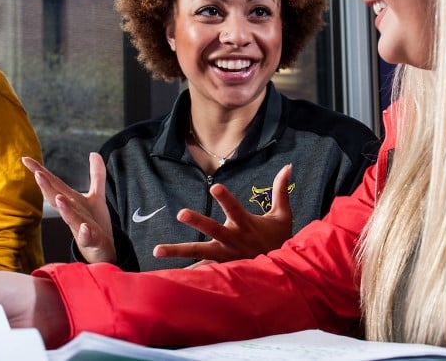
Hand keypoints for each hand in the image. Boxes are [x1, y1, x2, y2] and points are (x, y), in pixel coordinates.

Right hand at [23, 154, 116, 262]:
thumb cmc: (94, 224)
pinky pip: (87, 237)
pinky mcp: (91, 241)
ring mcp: (80, 228)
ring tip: (59, 198)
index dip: (40, 171)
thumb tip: (94, 153)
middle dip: (47, 187)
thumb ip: (96, 174)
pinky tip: (84, 228)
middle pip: (57, 199)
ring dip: (64, 208)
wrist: (102, 251)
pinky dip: (84, 233)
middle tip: (37, 174)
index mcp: (71, 201)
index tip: (26, 159)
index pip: (54, 184)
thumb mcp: (97, 196)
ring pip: (70, 218)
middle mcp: (72, 213)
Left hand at [154, 164, 293, 263]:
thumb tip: (287, 166)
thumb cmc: (279, 239)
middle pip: (213, 229)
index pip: (234, 208)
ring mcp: (225, 255)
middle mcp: (233, 239)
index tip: (214, 187)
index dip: (225, 198)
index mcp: (246, 224)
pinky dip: (188, 275)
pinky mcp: (221, 266)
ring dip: (178, 250)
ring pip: (199, 252)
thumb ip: (281, 190)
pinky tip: (170, 279)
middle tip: (181, 213)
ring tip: (157, 250)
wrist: (283, 273)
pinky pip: (202, 270)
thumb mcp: (282, 215)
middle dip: (198, 221)